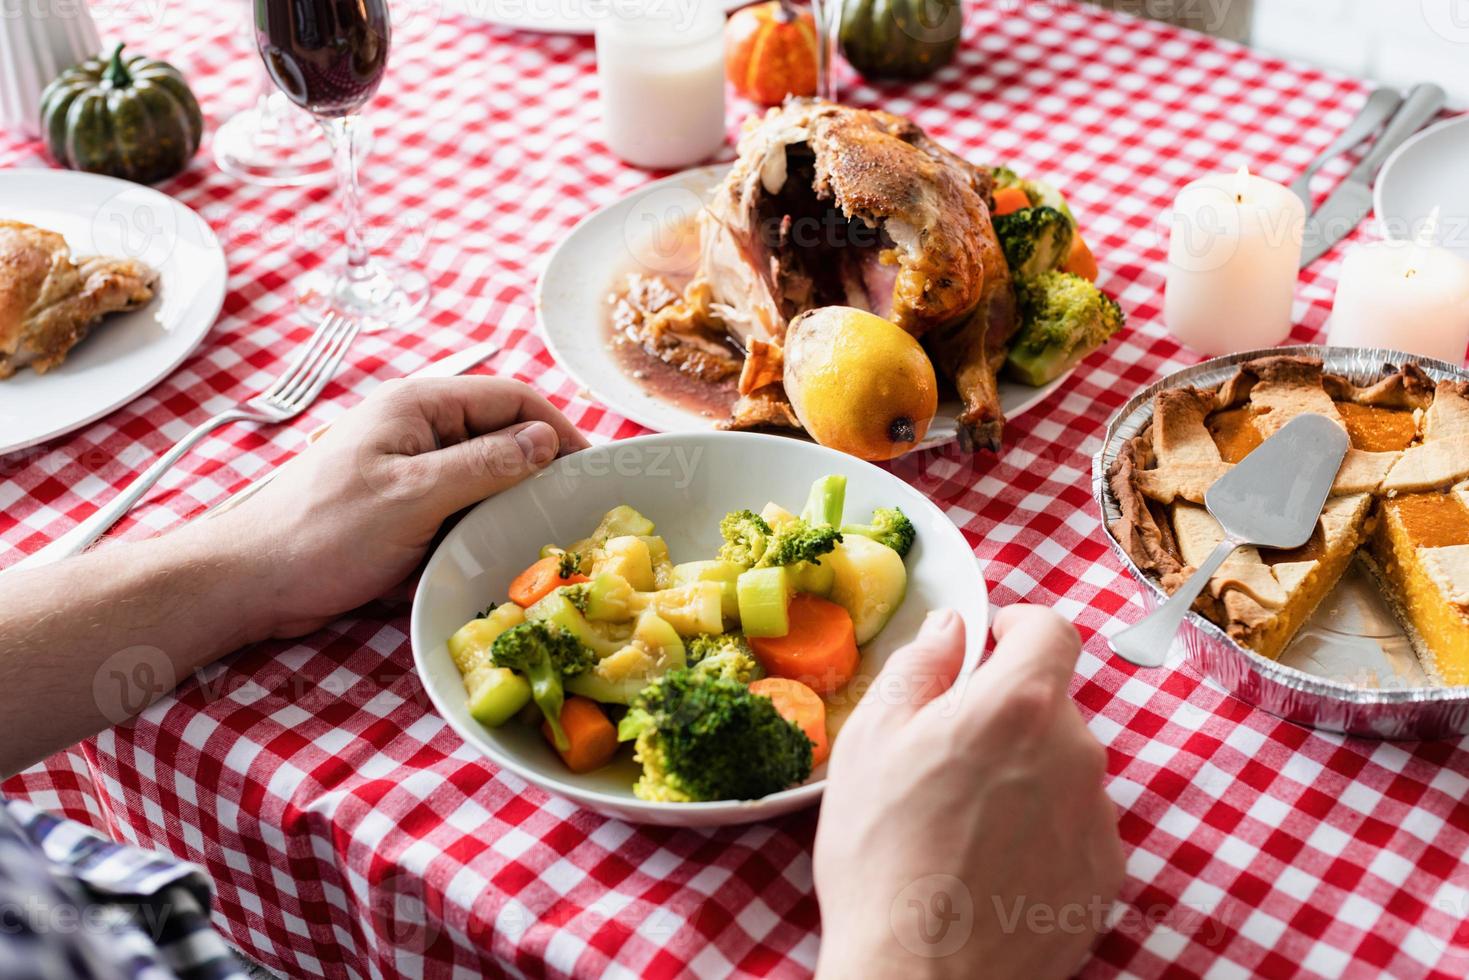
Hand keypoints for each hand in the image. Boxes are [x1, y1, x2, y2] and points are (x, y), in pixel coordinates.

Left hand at [214, 376, 589, 636]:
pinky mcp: (399, 505)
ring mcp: (407, 466)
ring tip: (539, 535)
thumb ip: (485, 464)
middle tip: (570, 511)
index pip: (512, 398)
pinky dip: (480, 523)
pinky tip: (494, 553)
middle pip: (501, 434)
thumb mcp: (415, 497)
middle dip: (537, 468)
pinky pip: (457, 505)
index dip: (557, 429)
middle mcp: (416, 426)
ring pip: (483, 473)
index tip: (589, 472)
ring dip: (509, 501)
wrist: (251, 582)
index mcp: (419, 405)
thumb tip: (546, 440)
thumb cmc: (325, 534)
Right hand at [813, 605, 1123, 979]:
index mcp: (1018, 706)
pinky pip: (1075, 827)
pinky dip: (1042, 830)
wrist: (921, 977)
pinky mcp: (1105, 877)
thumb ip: (920, 667)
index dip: (1019, 627)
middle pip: (1051, 706)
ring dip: (1026, 774)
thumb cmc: (882, 855)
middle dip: (1006, 714)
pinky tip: (991, 863)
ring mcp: (1098, 819)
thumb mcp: (873, 741)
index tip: (991, 642)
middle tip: (947, 755)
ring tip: (964, 823)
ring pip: (1063, 768)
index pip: (1050, 631)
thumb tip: (952, 628)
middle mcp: (1076, 754)